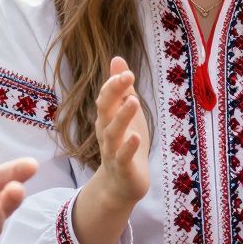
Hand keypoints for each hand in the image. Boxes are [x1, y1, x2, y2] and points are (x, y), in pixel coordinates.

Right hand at [86, 56, 149, 207]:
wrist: (121, 184)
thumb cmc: (125, 143)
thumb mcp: (126, 112)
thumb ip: (121, 88)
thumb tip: (118, 59)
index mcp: (107, 118)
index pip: (106, 97)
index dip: (114, 84)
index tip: (127, 71)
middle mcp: (105, 132)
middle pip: (105, 110)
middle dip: (114, 93)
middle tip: (127, 77)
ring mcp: (112, 151)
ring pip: (113, 132)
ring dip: (122, 117)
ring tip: (134, 102)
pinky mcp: (123, 168)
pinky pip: (123, 157)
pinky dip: (128, 147)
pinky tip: (136, 137)